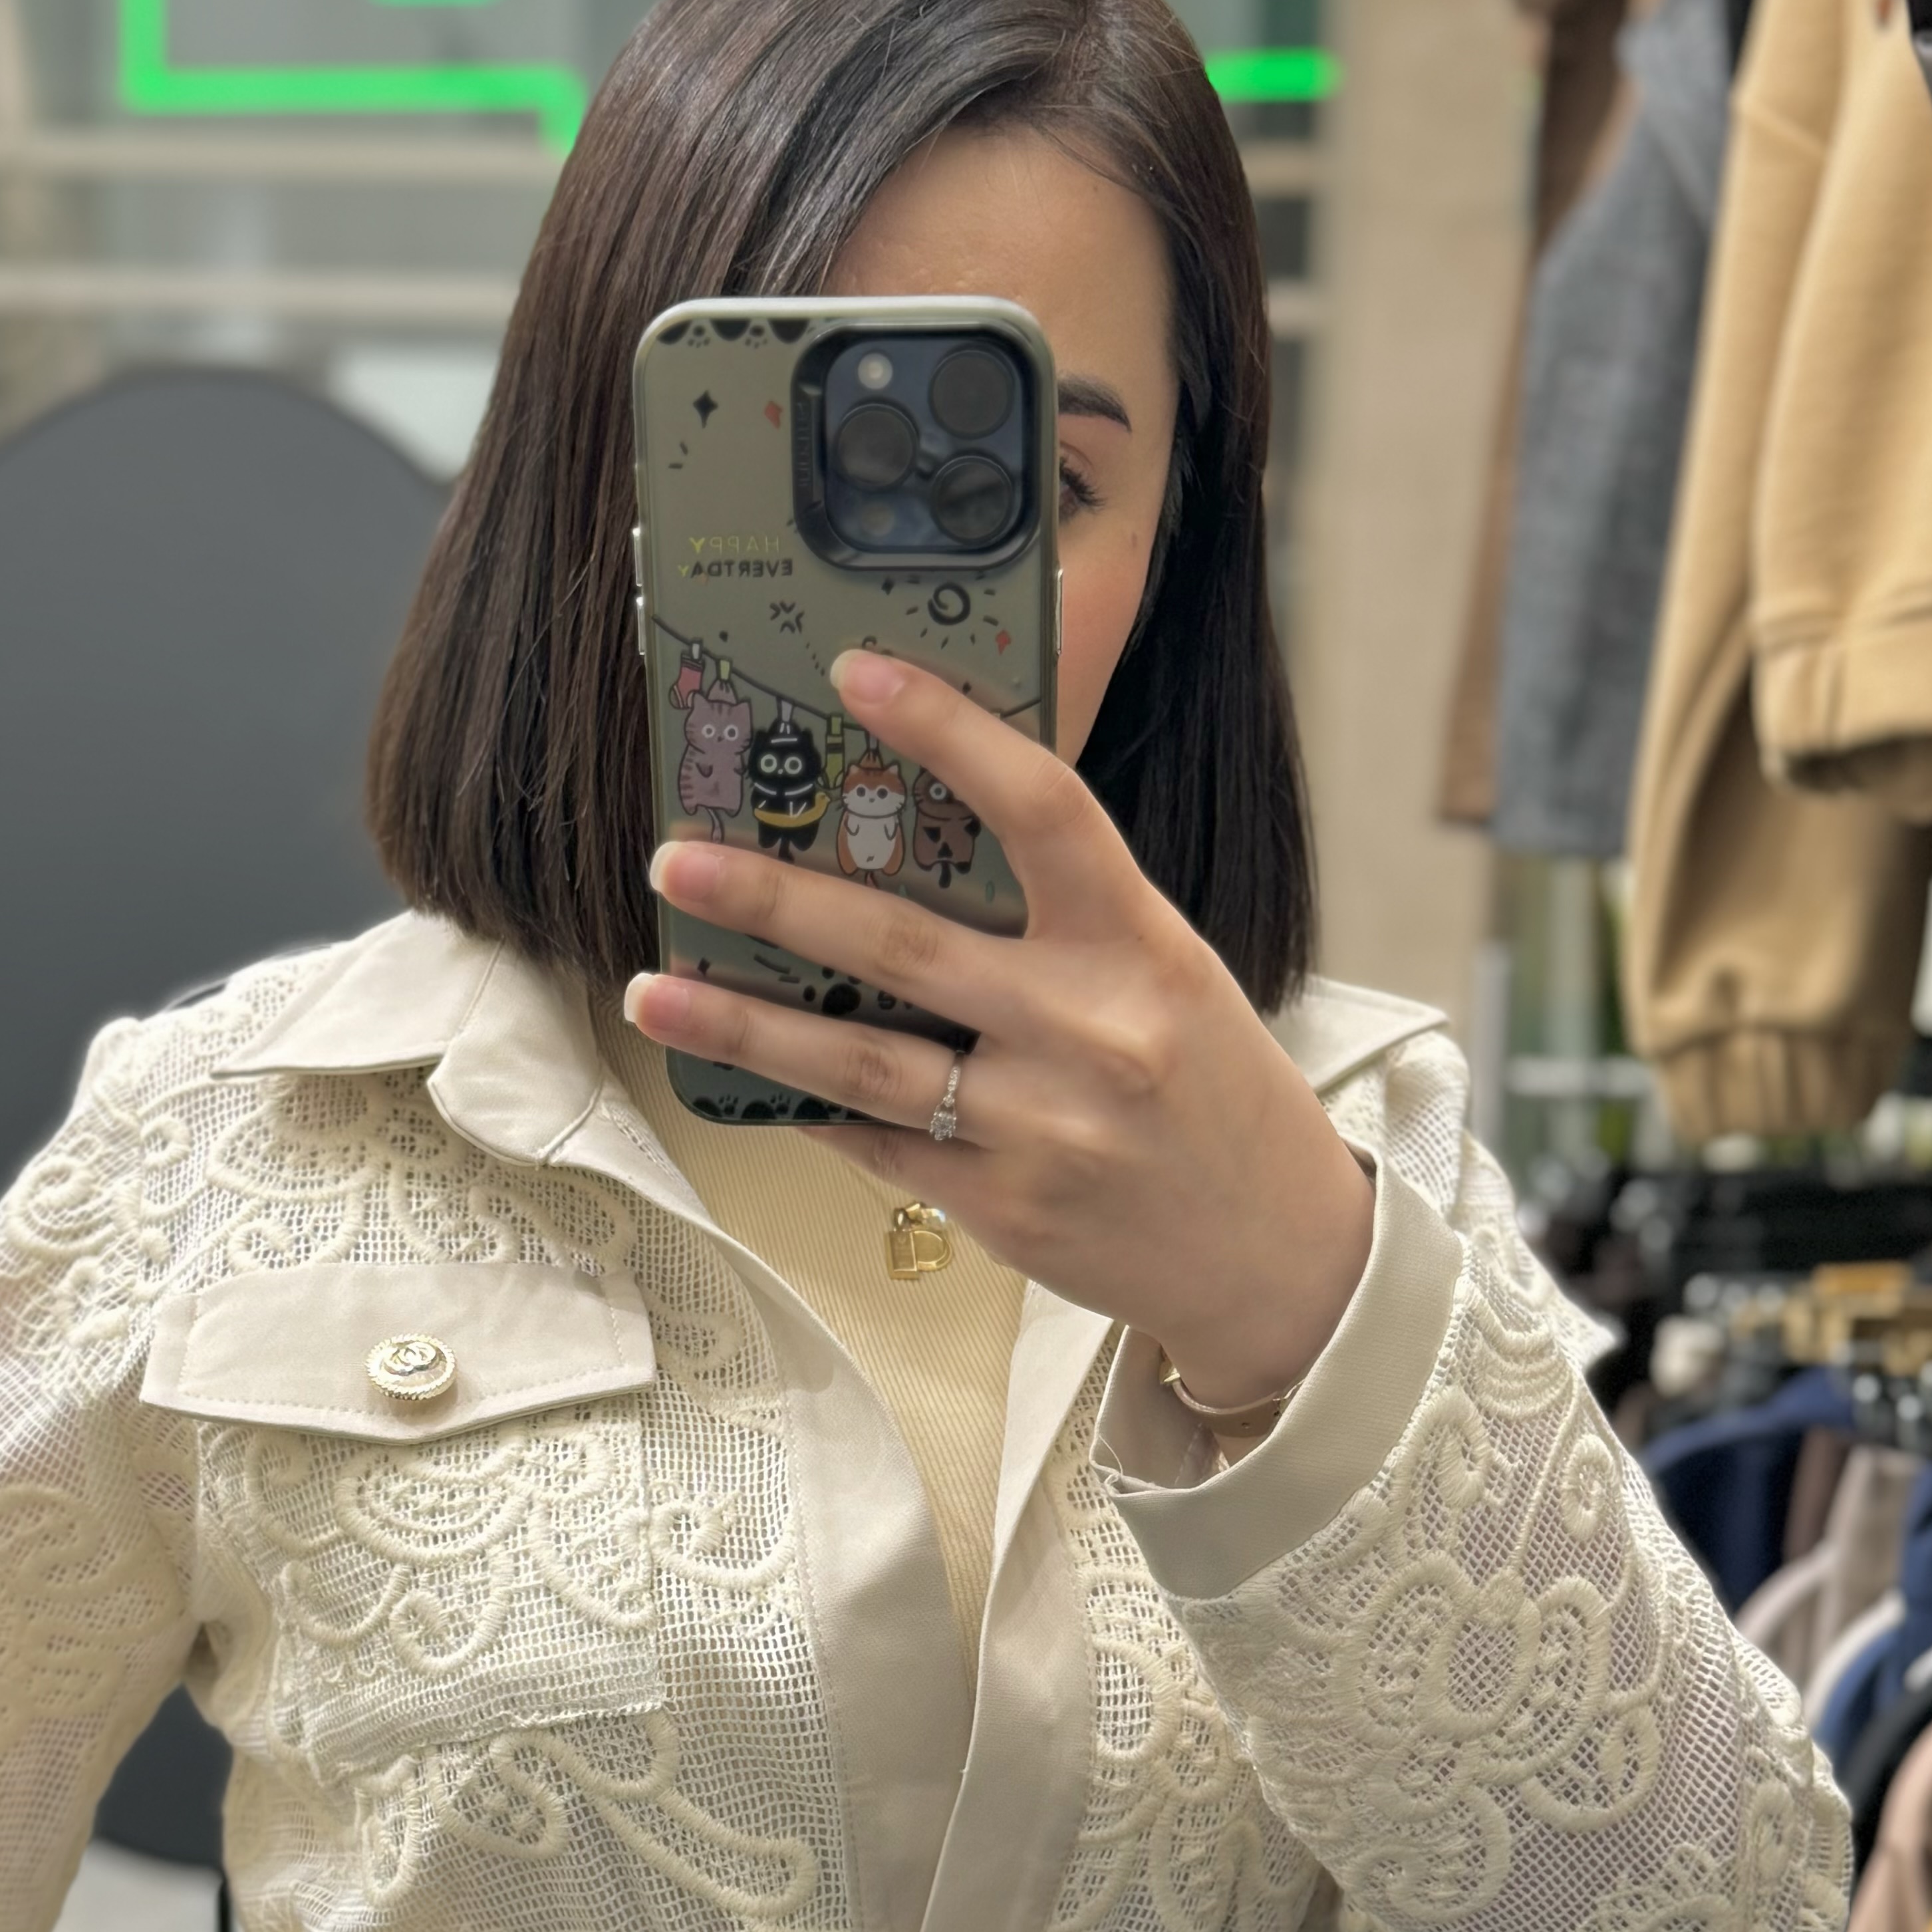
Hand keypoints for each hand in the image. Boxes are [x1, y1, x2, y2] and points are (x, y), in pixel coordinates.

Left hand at [633, 648, 1374, 1414]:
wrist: (1278, 1259)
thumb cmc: (1214, 1097)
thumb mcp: (1167, 979)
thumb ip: (1063, 923)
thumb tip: (916, 852)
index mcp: (1142, 946)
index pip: (1043, 806)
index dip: (949, 730)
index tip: (856, 672)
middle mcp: (1089, 1031)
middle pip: (902, 944)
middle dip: (772, 898)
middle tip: (676, 858)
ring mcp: (1037, 1127)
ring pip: (857, 1061)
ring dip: (741, 1025)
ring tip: (653, 989)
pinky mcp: (1000, 1206)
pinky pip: (876, 1142)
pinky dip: (804, 1107)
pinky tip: (737, 1079)